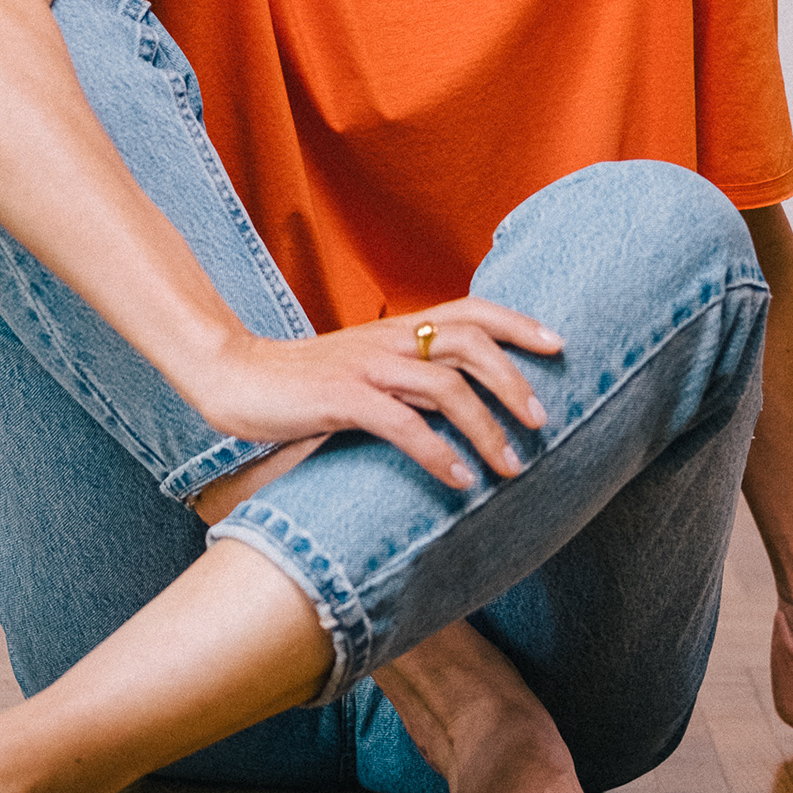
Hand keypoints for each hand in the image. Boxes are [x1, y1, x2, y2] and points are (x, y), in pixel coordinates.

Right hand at [186, 300, 560, 492]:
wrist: (233, 376)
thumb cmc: (302, 382)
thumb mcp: (364, 369)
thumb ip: (408, 378)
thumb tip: (463, 405)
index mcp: (396, 328)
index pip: (471, 310)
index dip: (518, 323)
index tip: (559, 344)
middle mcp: (388, 340)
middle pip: (471, 343)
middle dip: (515, 381)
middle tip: (543, 422)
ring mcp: (365, 367)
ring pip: (445, 385)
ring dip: (487, 427)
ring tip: (512, 466)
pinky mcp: (341, 398)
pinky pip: (403, 424)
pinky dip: (438, 454)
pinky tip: (459, 481)